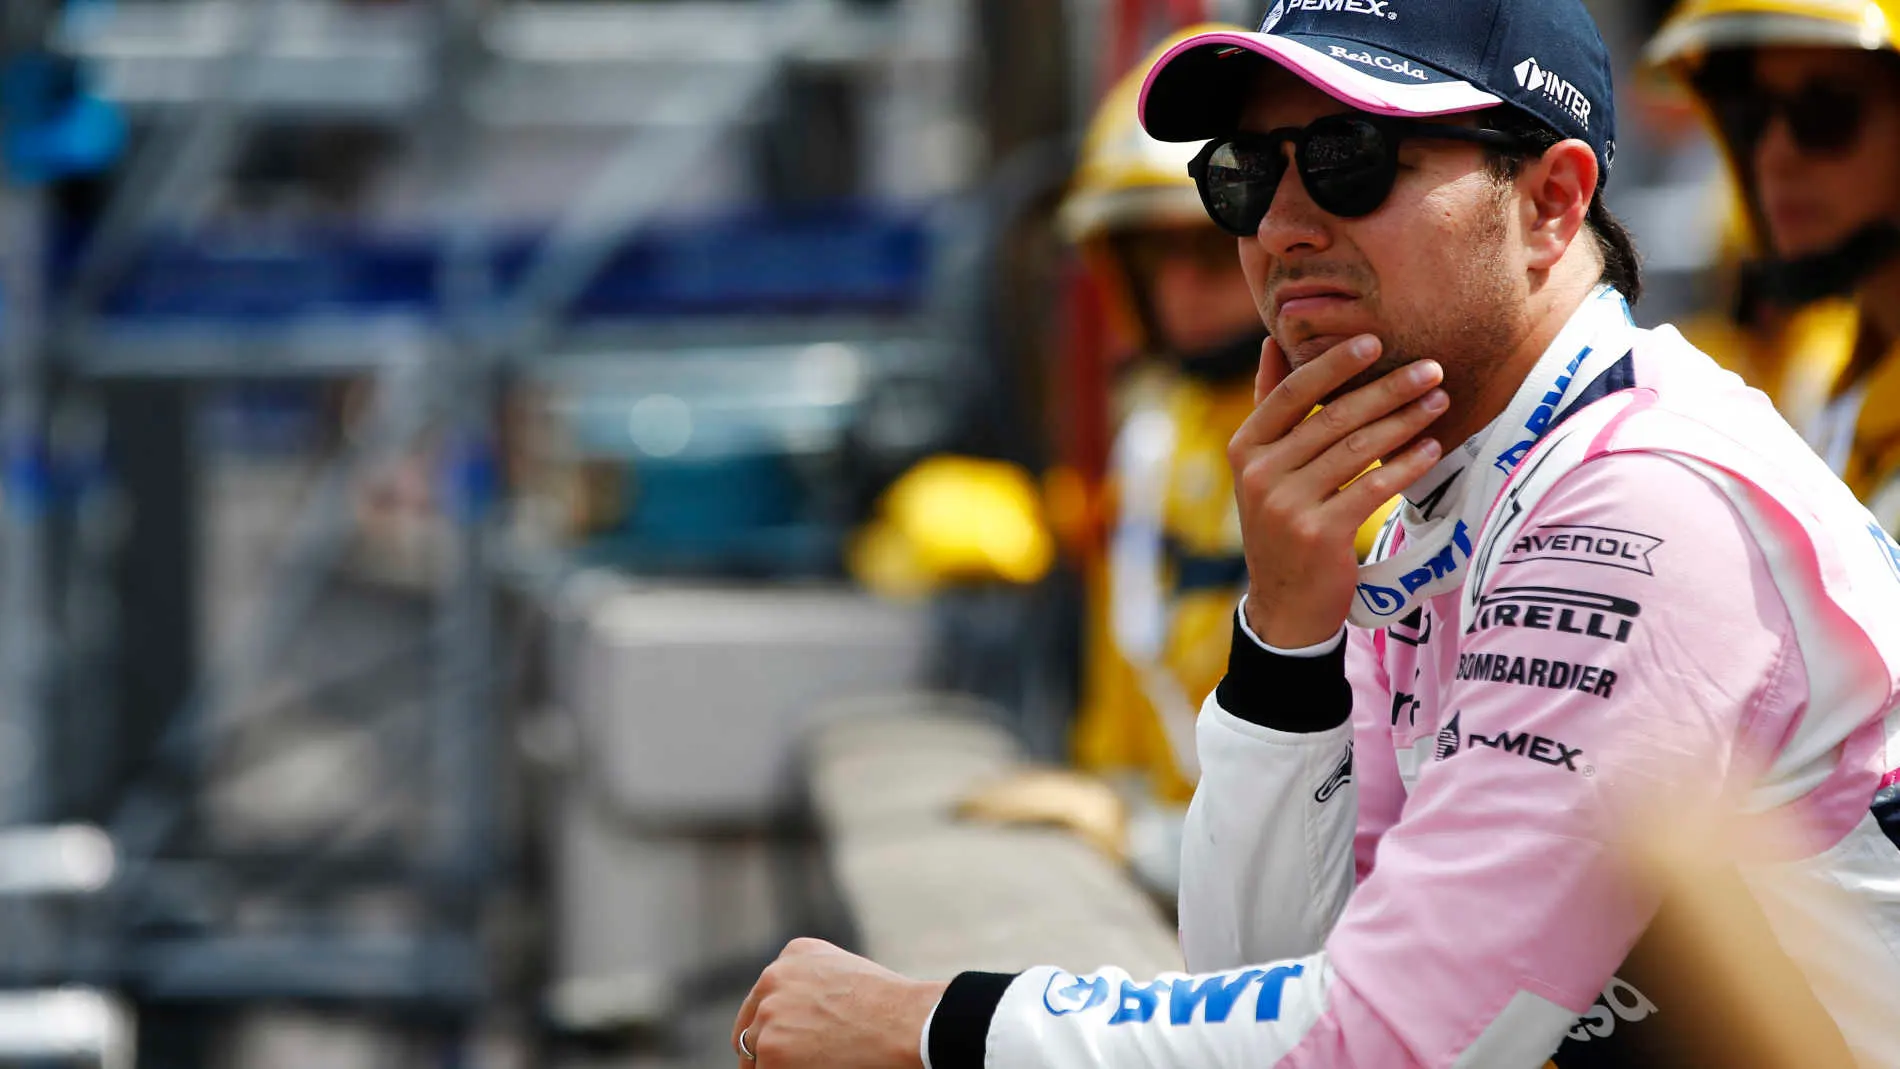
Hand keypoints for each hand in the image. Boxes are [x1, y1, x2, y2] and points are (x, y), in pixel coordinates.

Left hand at [732, 938, 947, 1068]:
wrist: (904, 1022)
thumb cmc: (891, 1006)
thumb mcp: (847, 973)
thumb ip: (814, 983)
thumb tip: (800, 1018)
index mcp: (793, 954)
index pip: (767, 996)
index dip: (776, 1024)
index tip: (788, 1040)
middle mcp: (773, 977)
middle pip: (753, 1024)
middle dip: (767, 1045)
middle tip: (791, 1061)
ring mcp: (768, 1012)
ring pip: (756, 1053)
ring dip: (775, 1064)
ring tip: (815, 1065)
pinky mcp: (770, 1049)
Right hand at [1229, 334, 1446, 647]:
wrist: (1283, 604)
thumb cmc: (1282, 523)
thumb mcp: (1262, 467)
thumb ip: (1269, 407)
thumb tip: (1271, 342)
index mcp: (1244, 448)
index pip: (1290, 393)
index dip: (1333, 364)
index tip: (1375, 341)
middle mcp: (1260, 474)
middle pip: (1332, 418)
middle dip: (1388, 389)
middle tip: (1431, 369)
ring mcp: (1287, 505)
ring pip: (1357, 450)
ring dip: (1405, 422)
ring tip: (1440, 402)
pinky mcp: (1319, 534)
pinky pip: (1372, 488)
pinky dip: (1406, 466)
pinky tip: (1431, 449)